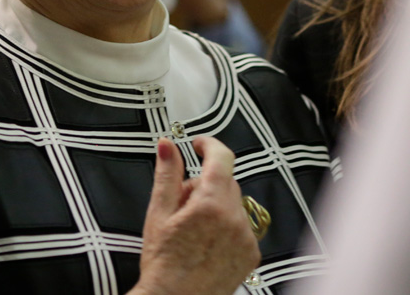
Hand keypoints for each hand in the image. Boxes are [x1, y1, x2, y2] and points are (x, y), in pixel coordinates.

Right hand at [131, 136, 259, 294]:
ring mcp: (246, 237)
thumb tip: (167, 146)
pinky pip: (242, 225)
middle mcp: (233, 218)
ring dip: (216, 206)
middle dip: (204, 184)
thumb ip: (167, 175)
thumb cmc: (163, 264)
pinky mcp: (251, 253)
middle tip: (182, 204)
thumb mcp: (158, 214)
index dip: (209, 145)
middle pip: (225, 181)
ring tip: (193, 230)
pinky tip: (207, 243)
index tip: (200, 145)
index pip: (221, 158)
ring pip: (233, 203)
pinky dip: (227, 226)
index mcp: (210, 204)